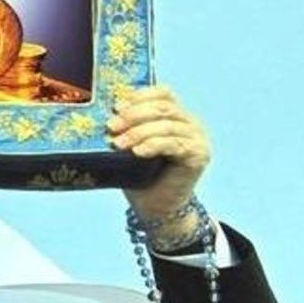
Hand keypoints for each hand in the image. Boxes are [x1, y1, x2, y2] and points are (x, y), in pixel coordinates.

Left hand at [107, 86, 211, 231]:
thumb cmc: (140, 176)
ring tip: (117, 143)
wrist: (156, 209)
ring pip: (167, 125)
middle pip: (164, 108)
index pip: (163, 93)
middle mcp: (190, 123)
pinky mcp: (199, 155)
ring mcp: (198, 138)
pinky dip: (153, 145)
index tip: (116, 106)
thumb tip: (104, 113)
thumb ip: (126, 127)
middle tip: (111, 126)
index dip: (140, 96)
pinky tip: (137, 152)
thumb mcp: (131, 146)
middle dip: (134, 115)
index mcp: (176, 115)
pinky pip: (174, 144)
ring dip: (138, 132)